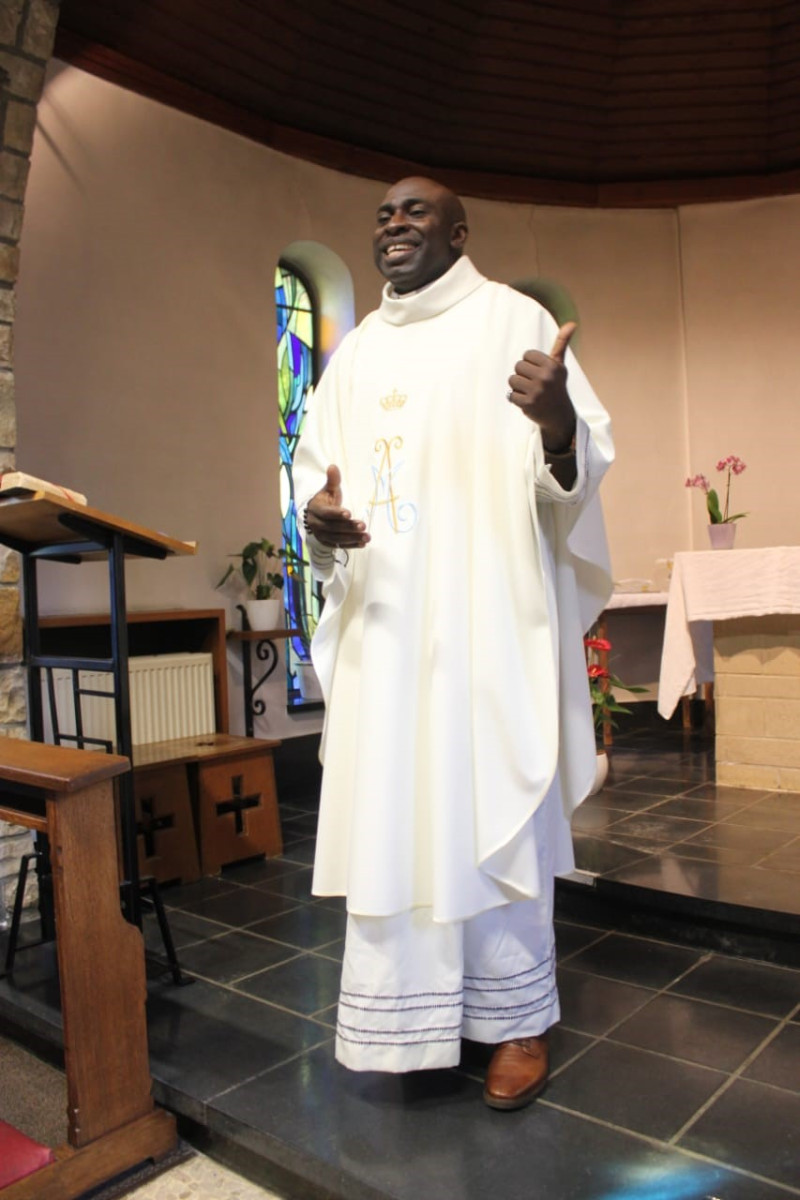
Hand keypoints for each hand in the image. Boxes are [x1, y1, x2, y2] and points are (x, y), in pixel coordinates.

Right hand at [305, 464, 369, 548]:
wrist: (315, 515)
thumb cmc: (325, 500)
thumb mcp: (329, 489)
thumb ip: (332, 480)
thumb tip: (333, 466)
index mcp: (315, 509)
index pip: (326, 513)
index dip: (336, 514)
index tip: (349, 514)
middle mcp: (316, 524)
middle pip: (333, 527)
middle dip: (348, 527)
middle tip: (363, 525)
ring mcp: (320, 535)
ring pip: (336, 538)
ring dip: (352, 538)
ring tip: (367, 537)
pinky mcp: (327, 543)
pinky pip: (339, 546)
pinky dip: (351, 545)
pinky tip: (363, 544)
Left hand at [507, 322, 577, 450]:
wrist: (559, 415)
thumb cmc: (556, 386)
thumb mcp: (560, 365)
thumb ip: (561, 344)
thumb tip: (572, 323)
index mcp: (552, 365)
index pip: (527, 355)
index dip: (530, 363)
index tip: (539, 372)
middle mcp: (546, 377)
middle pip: (518, 366)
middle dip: (523, 375)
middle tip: (533, 384)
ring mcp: (537, 391)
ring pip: (512, 380)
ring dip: (518, 387)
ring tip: (530, 392)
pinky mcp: (528, 404)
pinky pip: (511, 395)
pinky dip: (516, 399)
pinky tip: (527, 401)